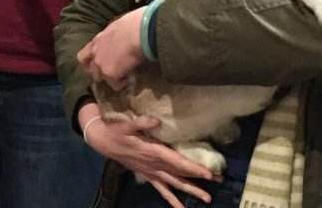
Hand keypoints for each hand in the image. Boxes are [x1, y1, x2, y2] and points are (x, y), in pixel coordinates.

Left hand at [77, 8, 146, 89]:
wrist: (139, 32)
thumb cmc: (135, 23)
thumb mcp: (120, 27)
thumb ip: (115, 36)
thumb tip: (121, 38)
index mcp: (98, 39)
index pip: (83, 55)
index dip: (89, 62)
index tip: (96, 65)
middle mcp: (95, 52)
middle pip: (90, 70)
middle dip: (99, 72)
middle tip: (112, 72)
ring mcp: (100, 64)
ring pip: (101, 78)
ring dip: (110, 78)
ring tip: (123, 76)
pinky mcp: (110, 74)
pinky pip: (115, 85)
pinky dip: (122, 84)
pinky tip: (130, 78)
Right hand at [79, 103, 214, 207]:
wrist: (103, 142)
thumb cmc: (116, 130)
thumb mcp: (126, 124)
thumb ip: (141, 123)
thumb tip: (156, 121)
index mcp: (152, 151)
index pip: (177, 162)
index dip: (193, 168)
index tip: (209, 173)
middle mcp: (154, 165)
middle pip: (180, 174)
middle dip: (199, 179)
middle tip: (218, 181)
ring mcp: (152, 172)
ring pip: (174, 184)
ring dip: (191, 190)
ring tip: (206, 199)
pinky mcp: (148, 176)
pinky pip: (162, 190)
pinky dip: (172, 200)